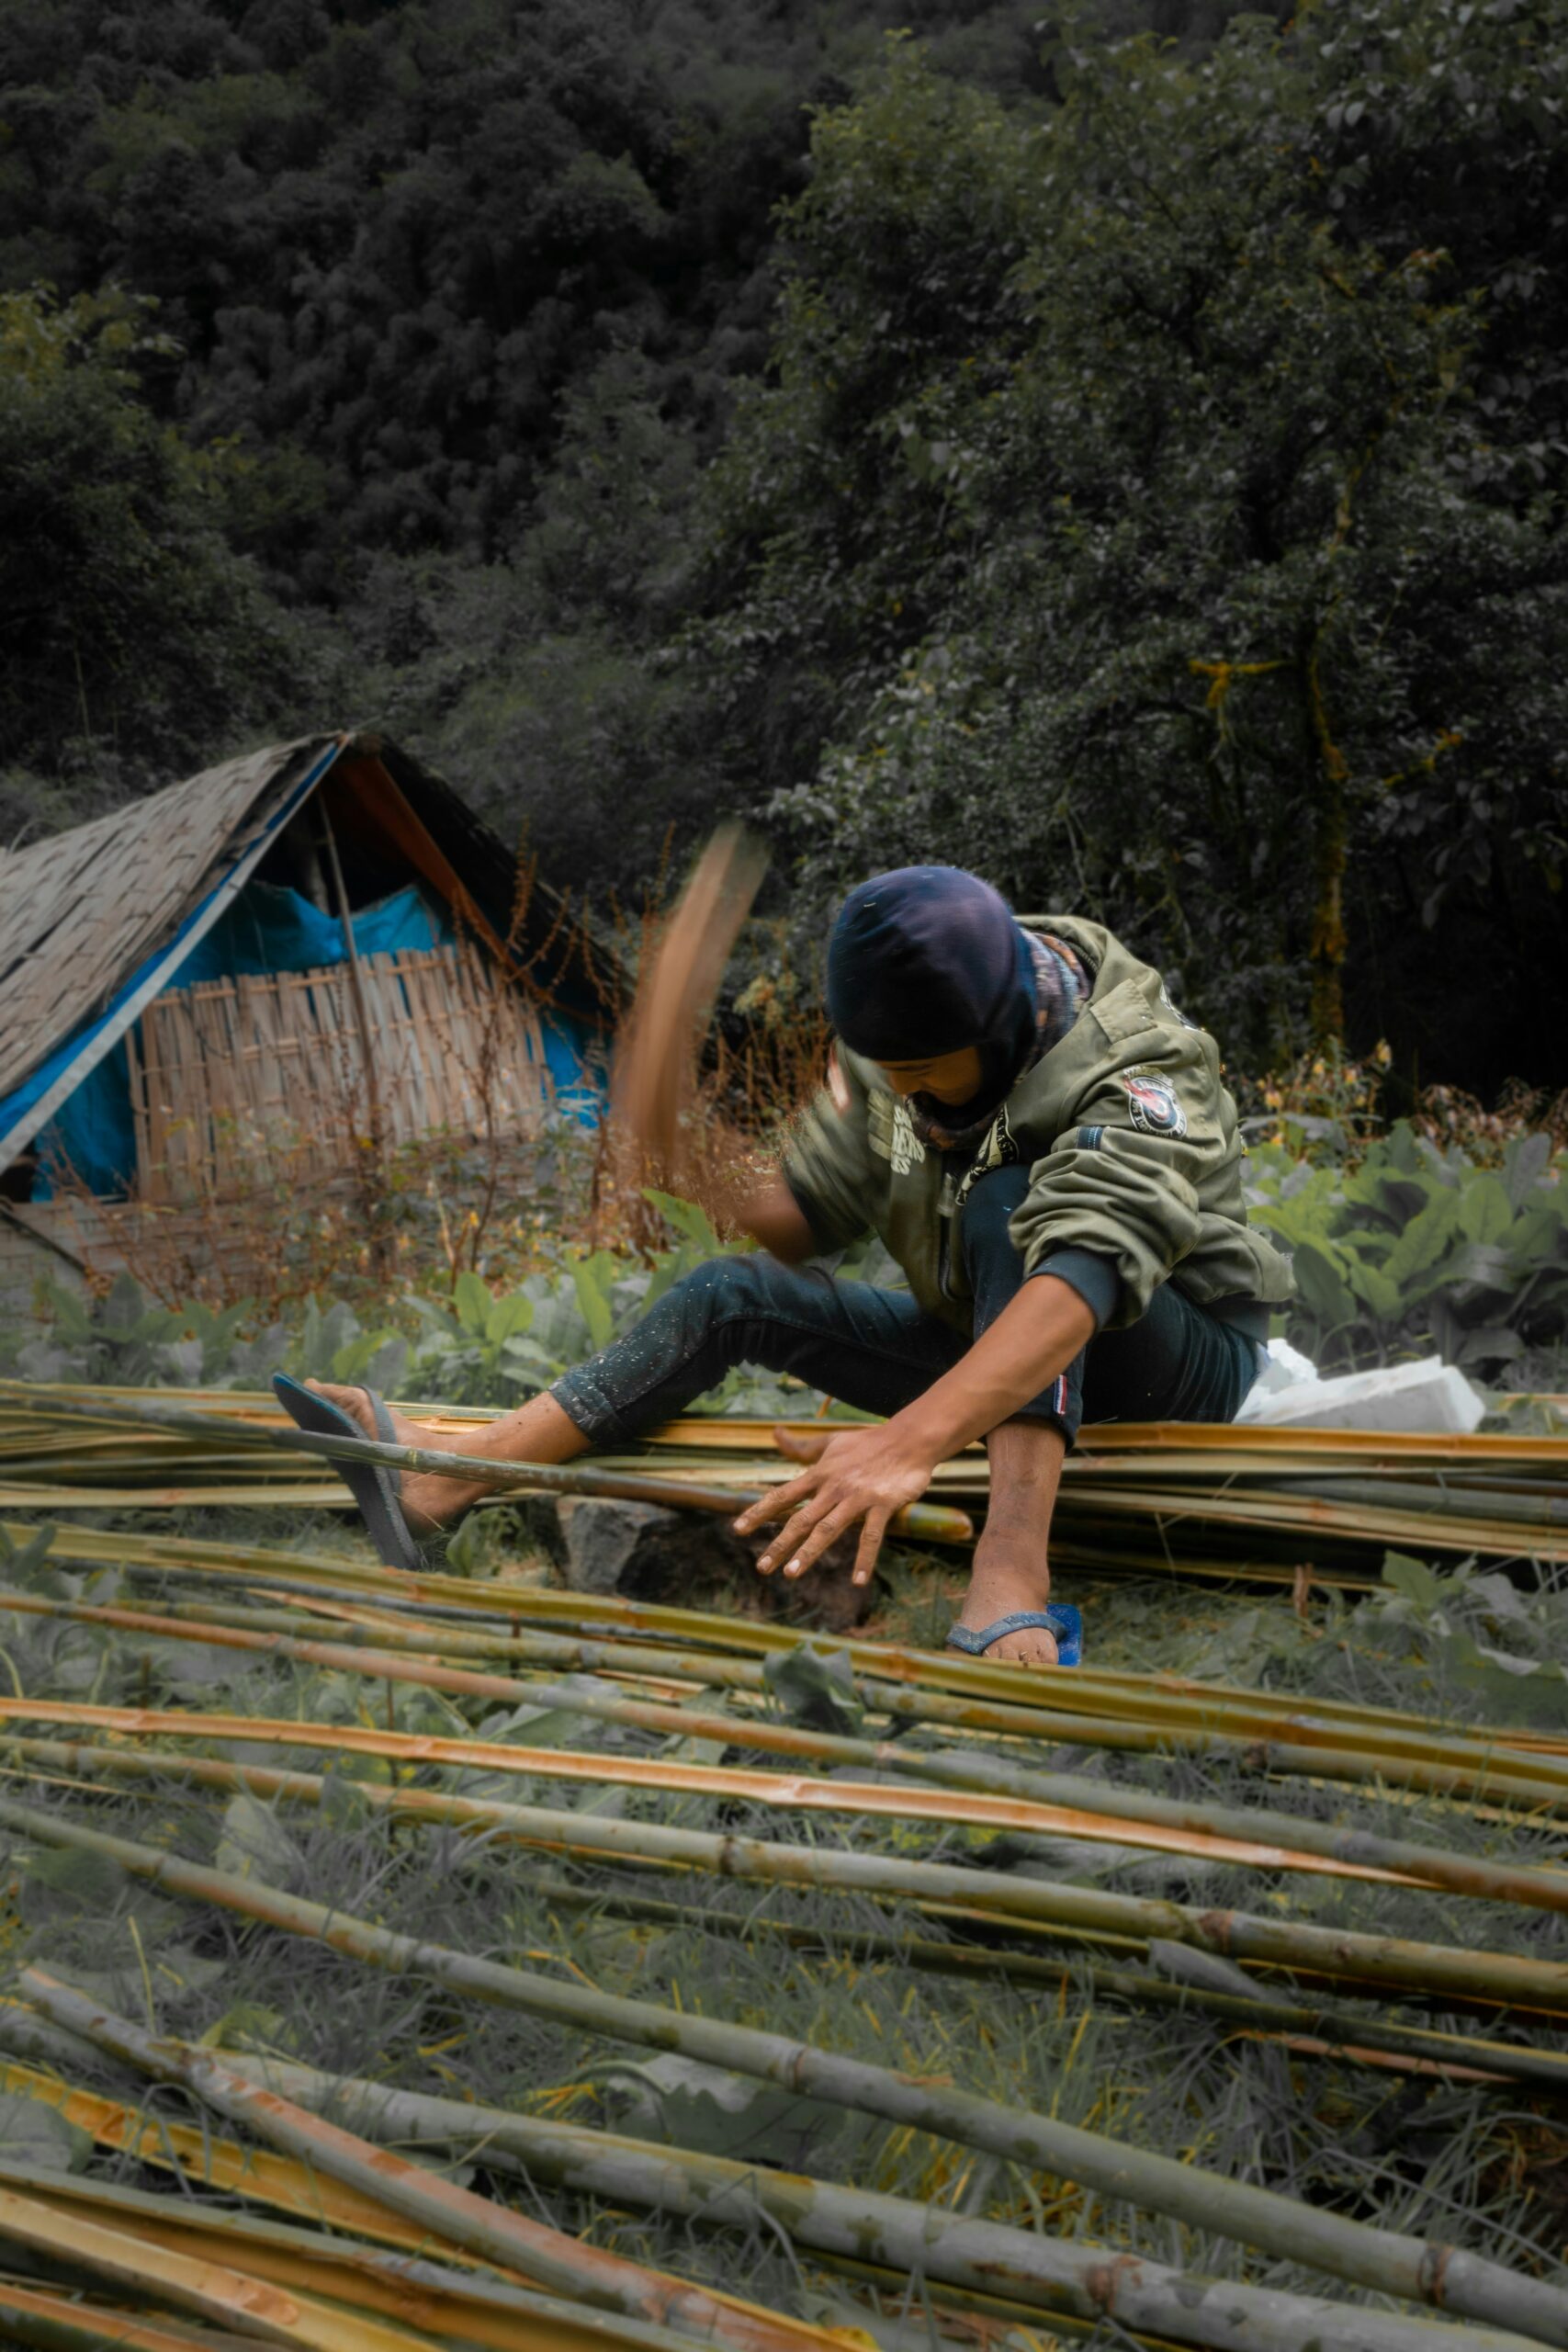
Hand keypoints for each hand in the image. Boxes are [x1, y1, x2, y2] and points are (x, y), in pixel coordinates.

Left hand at [732, 1421, 938, 1587]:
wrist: (909, 1439)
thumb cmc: (867, 1443)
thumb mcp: (830, 1441)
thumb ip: (801, 1446)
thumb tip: (774, 1433)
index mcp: (819, 1474)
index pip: (782, 1495)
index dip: (759, 1512)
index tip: (737, 1530)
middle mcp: (834, 1487)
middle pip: (801, 1519)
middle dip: (779, 1544)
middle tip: (762, 1567)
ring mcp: (857, 1497)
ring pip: (828, 1529)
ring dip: (809, 1552)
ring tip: (792, 1573)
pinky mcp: (882, 1505)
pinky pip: (871, 1536)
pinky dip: (865, 1559)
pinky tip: (858, 1581)